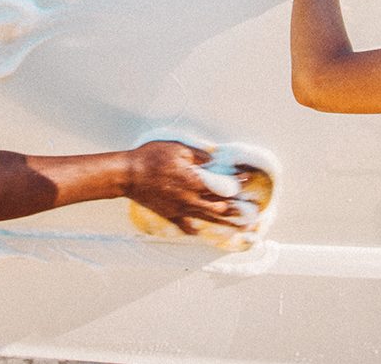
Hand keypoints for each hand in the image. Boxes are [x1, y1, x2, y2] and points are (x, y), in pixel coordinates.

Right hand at [124, 140, 248, 233]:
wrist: (128, 175)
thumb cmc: (151, 158)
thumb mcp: (177, 148)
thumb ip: (199, 156)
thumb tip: (214, 160)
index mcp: (195, 181)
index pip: (223, 185)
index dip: (237, 183)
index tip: (247, 181)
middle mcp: (191, 199)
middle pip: (220, 207)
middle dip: (238, 209)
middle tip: (252, 212)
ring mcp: (181, 209)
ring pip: (208, 219)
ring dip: (226, 223)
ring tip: (240, 228)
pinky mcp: (170, 215)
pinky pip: (186, 226)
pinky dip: (196, 230)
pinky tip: (201, 232)